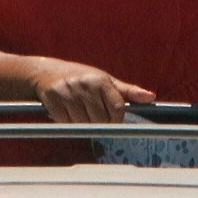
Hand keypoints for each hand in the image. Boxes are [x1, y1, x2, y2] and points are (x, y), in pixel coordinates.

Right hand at [28, 57, 154, 123]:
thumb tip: (151, 97)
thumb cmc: (82, 78)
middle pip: (101, 119)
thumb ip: (128, 91)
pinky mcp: (54, 100)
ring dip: (83, 124)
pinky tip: (66, 112)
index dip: (117, 119)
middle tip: (92, 117)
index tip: (112, 121)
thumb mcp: (106, 80)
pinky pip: (67, 123)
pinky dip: (68, 123)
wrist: (46, 72)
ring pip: (84, 124)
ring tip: (79, 112)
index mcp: (101, 80)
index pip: (117, 108)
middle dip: (99, 123)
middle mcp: (85, 84)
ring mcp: (69, 92)